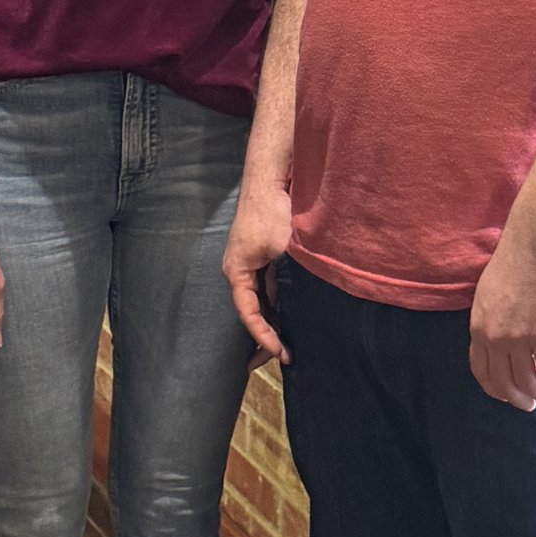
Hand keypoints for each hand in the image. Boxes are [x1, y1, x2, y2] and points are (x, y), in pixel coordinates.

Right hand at [223, 170, 295, 363]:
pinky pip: (270, 286)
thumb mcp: (280, 250)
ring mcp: (252, 263)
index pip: (248, 313)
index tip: (278, 351)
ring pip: (262, 299)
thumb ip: (285, 278)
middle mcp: (240, 270)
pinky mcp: (264, 255)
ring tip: (288, 344)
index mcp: (237, 271)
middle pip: (252, 310)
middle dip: (266, 335)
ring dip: (275, 319)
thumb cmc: (271, 213)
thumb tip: (297, 304)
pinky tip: (293, 314)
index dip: (263, 335)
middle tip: (284, 357)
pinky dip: (280, 301)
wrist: (272, 179)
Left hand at [470, 225, 535, 409]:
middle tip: (527, 405)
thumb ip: (489, 324)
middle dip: (517, 399)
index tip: (505, 395)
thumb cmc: (511, 268)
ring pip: (528, 381)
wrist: (532, 250)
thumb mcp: (486, 298)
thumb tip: (498, 346)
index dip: (494, 389)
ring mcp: (519, 339)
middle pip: (504, 383)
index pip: (482, 372)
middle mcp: (496, 339)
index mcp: (479, 330)